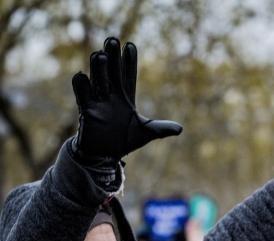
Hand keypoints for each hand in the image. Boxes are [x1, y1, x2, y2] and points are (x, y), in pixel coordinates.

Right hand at [72, 37, 181, 160]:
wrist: (104, 156)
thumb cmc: (124, 141)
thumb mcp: (145, 133)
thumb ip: (161, 128)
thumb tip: (180, 129)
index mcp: (125, 98)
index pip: (128, 77)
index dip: (128, 63)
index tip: (130, 46)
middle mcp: (111, 96)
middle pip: (112, 74)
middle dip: (113, 59)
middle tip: (112, 40)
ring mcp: (98, 102)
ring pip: (98, 81)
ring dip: (98, 69)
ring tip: (100, 55)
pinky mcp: (87, 112)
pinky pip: (83, 96)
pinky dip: (81, 87)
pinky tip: (81, 76)